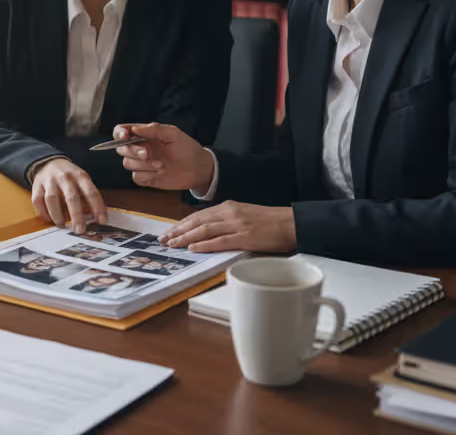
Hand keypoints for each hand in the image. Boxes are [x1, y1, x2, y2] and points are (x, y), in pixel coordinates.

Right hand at [30, 158, 106, 233]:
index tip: (102, 221)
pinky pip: (38, 201)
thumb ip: (87, 196)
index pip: (91, 192)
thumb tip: (94, 215)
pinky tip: (50, 219)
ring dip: (57, 215)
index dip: (97, 207)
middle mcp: (64, 177)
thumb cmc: (69, 176)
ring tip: (62, 225)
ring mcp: (49, 180)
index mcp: (79, 175)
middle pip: (71, 197)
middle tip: (80, 229)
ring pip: (52, 199)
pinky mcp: (36, 185)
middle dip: (76, 215)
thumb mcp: (81, 180)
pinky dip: (44, 212)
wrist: (48, 162)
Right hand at [113, 123, 213, 192]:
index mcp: (144, 135)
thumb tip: (134, 128)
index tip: (125, 136)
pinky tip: (160, 174)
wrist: (197, 169)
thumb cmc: (187, 148)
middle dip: (133, 151)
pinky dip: (147, 176)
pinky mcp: (146, 178)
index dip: (119, 134)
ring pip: (128, 164)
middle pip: (121, 149)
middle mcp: (140, 148)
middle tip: (148, 153)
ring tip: (162, 165)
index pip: (121, 132)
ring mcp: (142, 164)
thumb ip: (154, 129)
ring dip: (144, 165)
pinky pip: (136, 177)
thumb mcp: (173, 134)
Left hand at [159, 201, 296, 253]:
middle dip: (178, 230)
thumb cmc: (270, 222)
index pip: (199, 215)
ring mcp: (237, 224)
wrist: (292, 223)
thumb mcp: (244, 215)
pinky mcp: (245, 237)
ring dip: (186, 237)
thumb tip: (208, 231)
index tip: (169, 231)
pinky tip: (192, 248)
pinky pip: (220, 241)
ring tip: (172, 244)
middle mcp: (230, 212)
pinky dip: (204, 245)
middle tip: (163, 239)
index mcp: (229, 207)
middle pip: (197, 221)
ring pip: (205, 230)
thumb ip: (227, 220)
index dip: (182, 224)